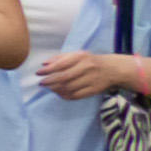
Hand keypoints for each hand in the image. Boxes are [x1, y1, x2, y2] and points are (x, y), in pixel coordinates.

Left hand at [29, 46, 150, 106]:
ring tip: (49, 88)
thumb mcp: (76, 55)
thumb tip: (43, 64)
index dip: (48, 70)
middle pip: (64, 77)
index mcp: (81, 57)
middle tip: (41, 83)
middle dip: (50, 81)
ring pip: (69, 87)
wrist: (112, 69)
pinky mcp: (94, 90)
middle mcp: (87, 68)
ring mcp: (91, 79)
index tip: (38, 73)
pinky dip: (65, 95)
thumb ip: (59, 58)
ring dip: (56, 89)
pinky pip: (76, 95)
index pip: (61, 64)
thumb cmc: (89, 61)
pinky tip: (59, 93)